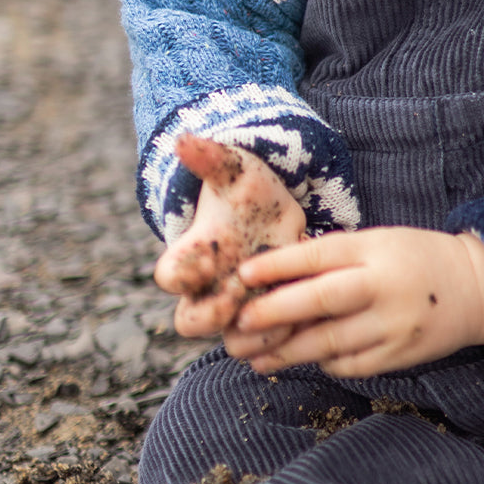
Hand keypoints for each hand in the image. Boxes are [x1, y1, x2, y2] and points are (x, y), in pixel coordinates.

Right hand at [153, 134, 304, 339]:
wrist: (276, 212)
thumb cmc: (247, 192)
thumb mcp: (233, 172)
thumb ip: (209, 159)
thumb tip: (182, 139)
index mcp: (194, 255)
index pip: (169, 276)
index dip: (179, 276)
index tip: (200, 265)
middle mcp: (210, 288)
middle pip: (191, 322)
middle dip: (213, 316)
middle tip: (239, 297)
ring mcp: (241, 307)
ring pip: (235, 341)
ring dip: (259, 334)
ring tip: (286, 316)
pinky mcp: (273, 318)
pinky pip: (273, 345)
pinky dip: (291, 337)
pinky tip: (314, 318)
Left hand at [224, 227, 483, 376]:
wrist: (476, 288)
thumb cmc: (416, 258)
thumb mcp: (380, 241)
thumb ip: (336, 256)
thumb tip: (276, 274)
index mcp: (377, 249)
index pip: (320, 255)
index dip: (278, 266)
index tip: (243, 274)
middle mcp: (385, 286)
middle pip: (321, 300)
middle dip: (274, 313)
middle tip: (240, 323)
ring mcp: (394, 324)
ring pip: (330, 342)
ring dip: (287, 351)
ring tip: (254, 356)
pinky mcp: (401, 355)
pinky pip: (351, 365)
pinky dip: (323, 362)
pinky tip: (304, 359)